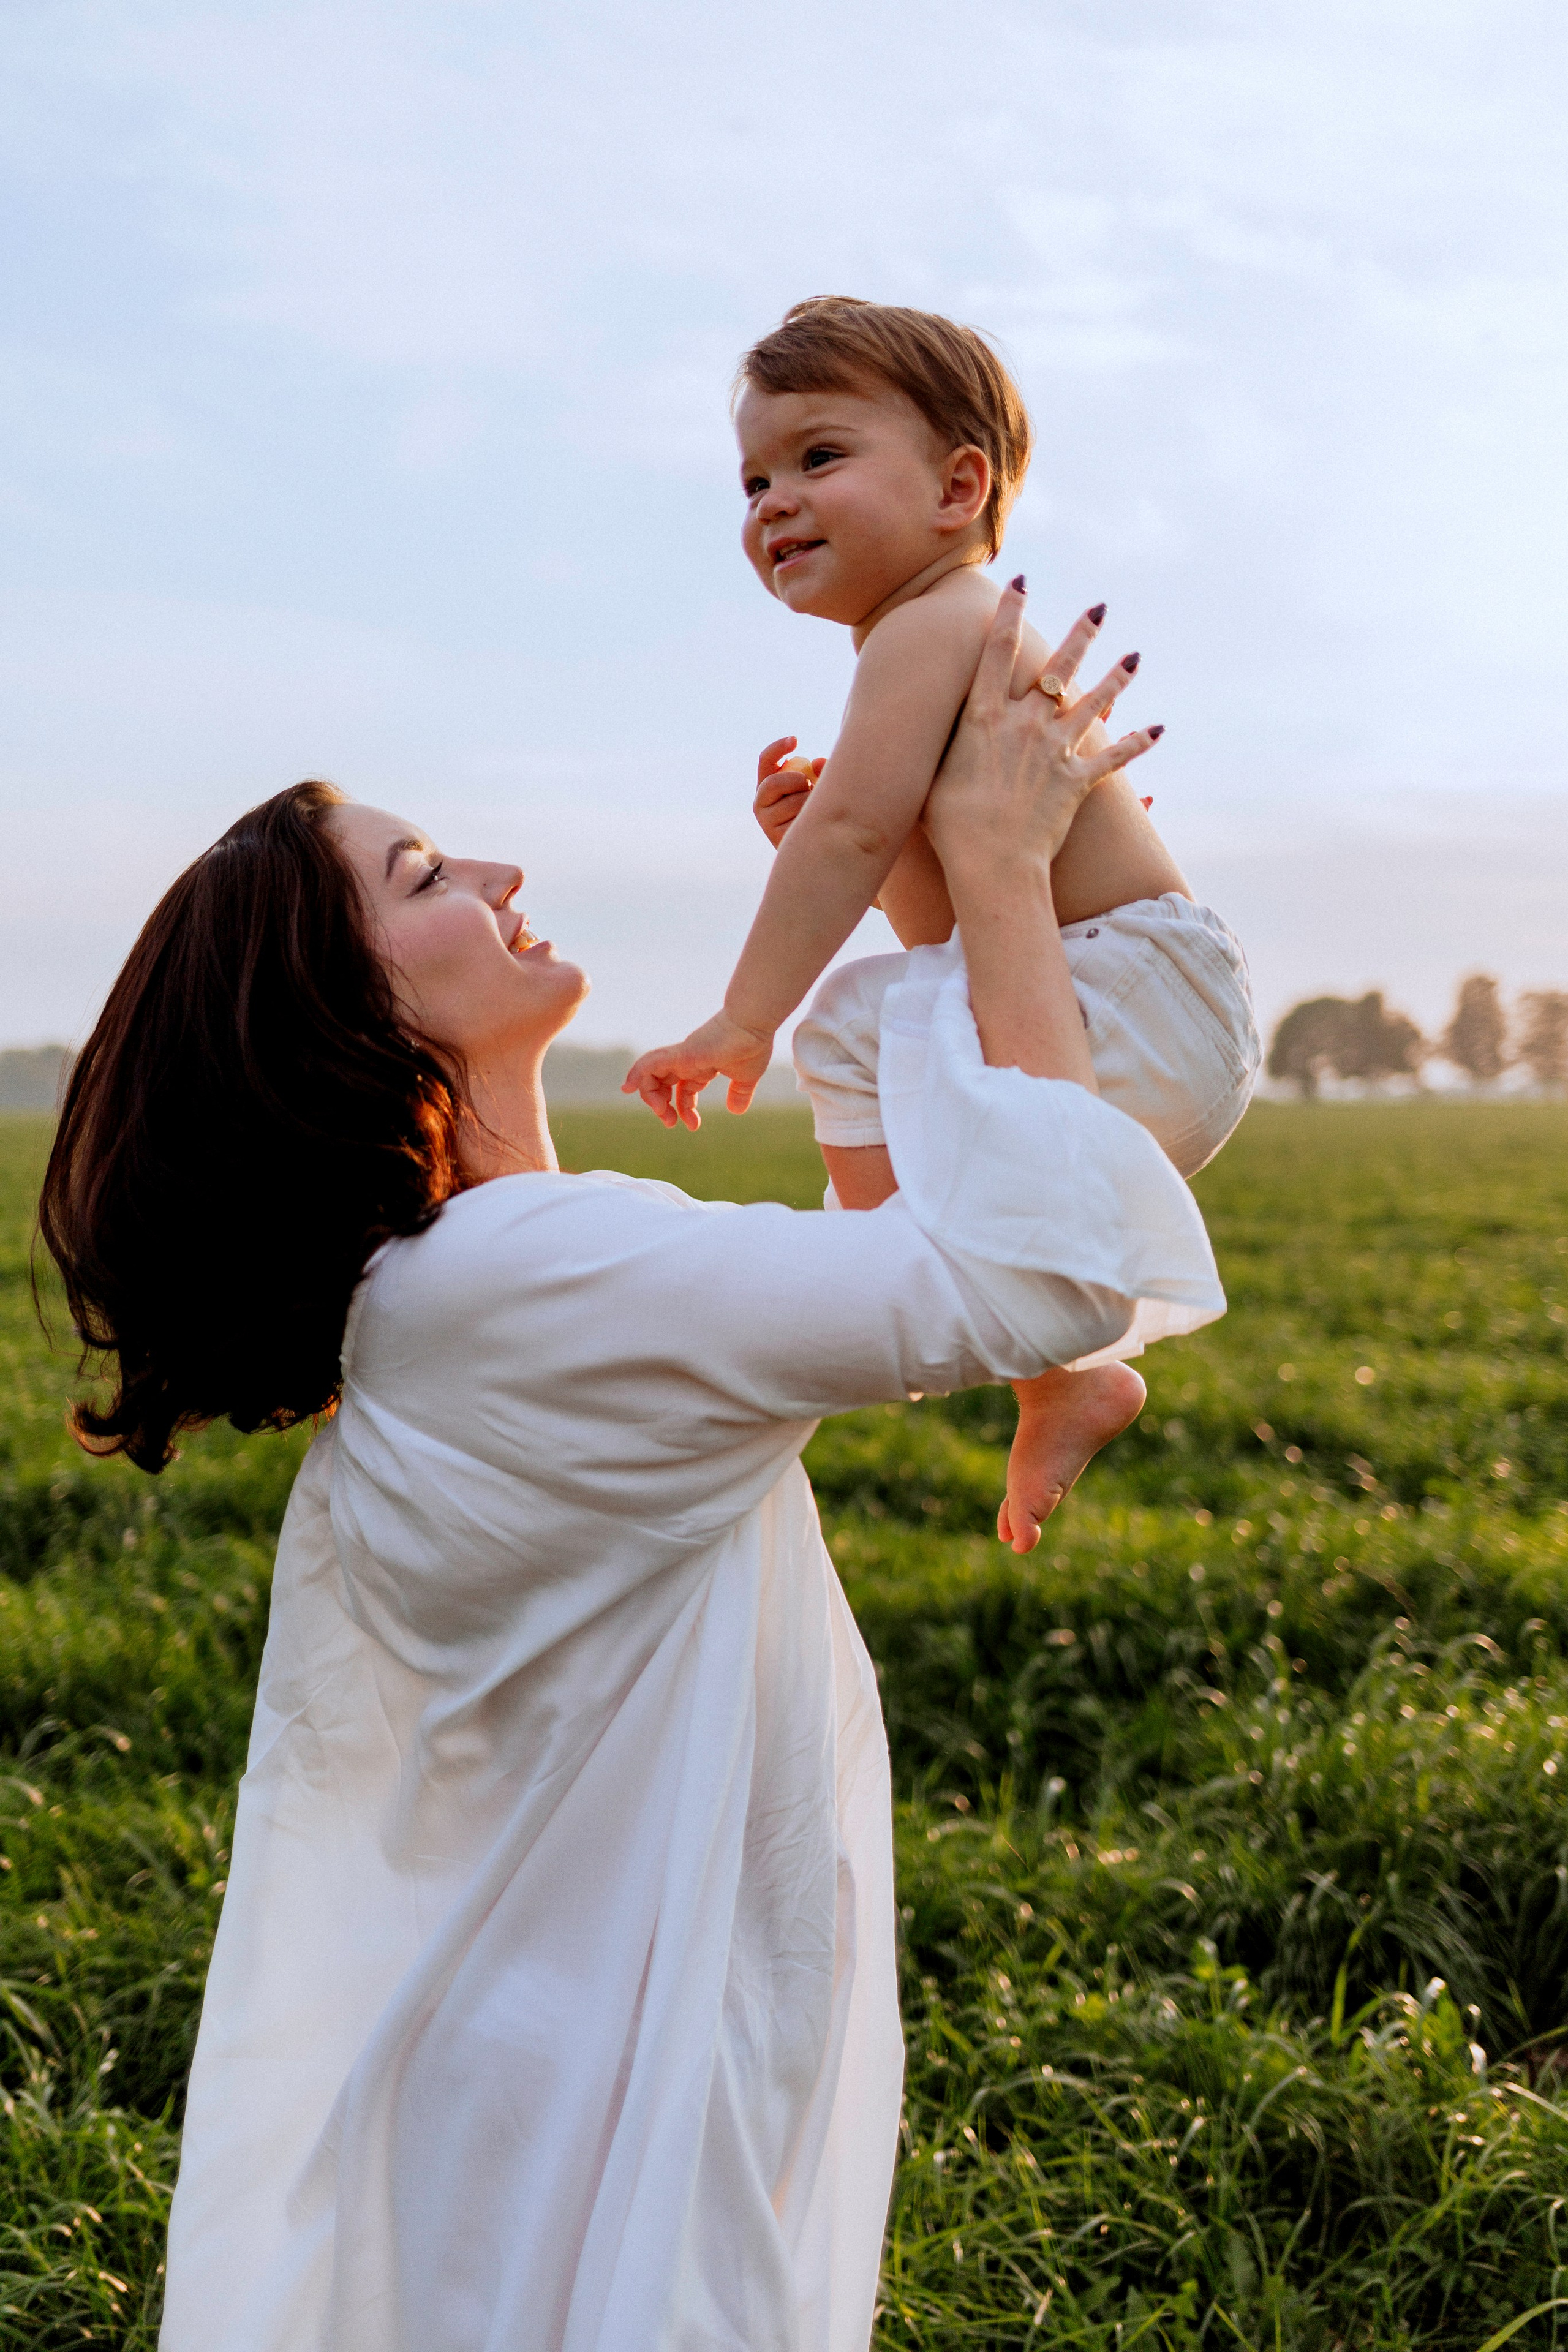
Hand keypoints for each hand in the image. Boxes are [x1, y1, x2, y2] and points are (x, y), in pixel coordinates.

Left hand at [622, 1008, 775, 1129]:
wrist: (753, 1025)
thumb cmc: (752, 1046)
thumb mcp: (746, 1078)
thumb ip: (740, 1094)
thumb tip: (736, 1111)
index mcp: (702, 1066)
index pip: (684, 1090)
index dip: (685, 1110)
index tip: (693, 1126)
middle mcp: (688, 1061)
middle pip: (662, 1084)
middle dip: (662, 1106)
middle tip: (671, 1123)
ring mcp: (681, 1056)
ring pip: (651, 1075)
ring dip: (650, 1096)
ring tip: (661, 1113)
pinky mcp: (680, 1054)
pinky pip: (649, 1063)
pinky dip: (636, 1074)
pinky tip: (628, 1087)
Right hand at [753, 736, 825, 850]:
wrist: (820, 841)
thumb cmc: (818, 806)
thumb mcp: (818, 784)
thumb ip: (818, 770)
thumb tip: (818, 762)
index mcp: (768, 784)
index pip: (766, 761)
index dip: (778, 748)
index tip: (796, 740)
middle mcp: (761, 803)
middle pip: (773, 783)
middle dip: (796, 780)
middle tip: (809, 785)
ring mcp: (767, 822)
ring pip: (792, 803)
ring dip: (810, 801)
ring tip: (818, 807)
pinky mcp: (776, 837)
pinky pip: (799, 821)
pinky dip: (812, 817)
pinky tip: (816, 821)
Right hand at [923, 581, 1161, 885]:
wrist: (991, 864)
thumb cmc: (947, 826)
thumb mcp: (925, 777)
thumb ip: (929, 747)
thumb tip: (900, 731)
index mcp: (984, 717)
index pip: (998, 650)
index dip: (1011, 613)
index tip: (1021, 584)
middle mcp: (1024, 724)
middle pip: (1058, 668)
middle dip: (1082, 635)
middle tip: (1100, 609)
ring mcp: (1054, 751)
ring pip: (1094, 703)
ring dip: (1117, 678)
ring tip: (1134, 657)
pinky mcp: (1076, 782)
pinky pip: (1114, 758)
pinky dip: (1137, 743)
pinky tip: (1158, 730)